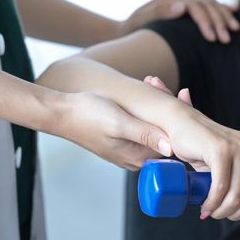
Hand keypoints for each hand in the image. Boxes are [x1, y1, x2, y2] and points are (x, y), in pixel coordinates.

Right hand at [49, 92, 172, 170]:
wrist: (60, 112)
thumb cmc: (87, 115)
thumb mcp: (119, 123)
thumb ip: (145, 135)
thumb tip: (171, 148)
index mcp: (138, 157)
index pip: (172, 141)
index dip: (178, 118)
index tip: (179, 94)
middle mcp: (135, 157)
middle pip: (164, 134)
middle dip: (168, 107)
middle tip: (160, 84)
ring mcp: (129, 149)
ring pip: (154, 126)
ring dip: (157, 103)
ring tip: (151, 81)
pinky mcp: (122, 139)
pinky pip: (143, 124)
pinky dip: (146, 107)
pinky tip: (144, 88)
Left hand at [118, 0, 239, 43]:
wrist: (127, 29)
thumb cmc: (133, 30)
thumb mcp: (141, 22)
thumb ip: (160, 13)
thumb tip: (182, 6)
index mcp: (169, 0)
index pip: (194, 7)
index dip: (205, 22)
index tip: (213, 38)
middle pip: (205, 5)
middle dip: (218, 22)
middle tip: (226, 39)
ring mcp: (183, 2)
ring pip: (210, 4)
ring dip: (224, 16)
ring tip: (235, 29)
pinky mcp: (187, 9)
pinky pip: (208, 5)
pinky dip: (222, 8)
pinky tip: (234, 11)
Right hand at [144, 76, 239, 238]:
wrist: (187, 127)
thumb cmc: (213, 156)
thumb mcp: (237, 180)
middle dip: (235, 215)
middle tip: (220, 213)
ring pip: (237, 197)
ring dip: (221, 212)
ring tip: (212, 211)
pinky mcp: (222, 150)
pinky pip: (220, 188)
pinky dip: (211, 204)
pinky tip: (205, 207)